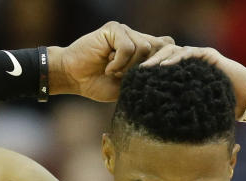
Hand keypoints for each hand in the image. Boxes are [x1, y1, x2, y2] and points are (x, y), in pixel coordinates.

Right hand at [51, 22, 173, 101]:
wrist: (74, 78)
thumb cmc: (98, 83)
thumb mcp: (129, 86)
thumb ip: (146, 78)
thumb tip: (166, 73)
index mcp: (142, 51)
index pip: (168, 46)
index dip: (171, 58)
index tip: (168, 74)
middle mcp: (136, 37)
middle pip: (160, 48)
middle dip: (146, 68)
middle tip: (126, 78)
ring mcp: (125, 31)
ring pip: (144, 48)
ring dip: (128, 66)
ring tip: (114, 71)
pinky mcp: (114, 29)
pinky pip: (127, 47)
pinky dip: (118, 63)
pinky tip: (107, 66)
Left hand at [142, 45, 245, 119]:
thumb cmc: (222, 108)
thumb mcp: (195, 111)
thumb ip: (180, 113)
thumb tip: (158, 132)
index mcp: (185, 73)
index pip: (162, 67)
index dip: (148, 73)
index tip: (134, 83)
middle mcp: (190, 62)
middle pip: (164, 56)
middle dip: (149, 63)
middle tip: (136, 73)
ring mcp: (199, 56)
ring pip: (173, 51)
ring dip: (159, 58)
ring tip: (147, 68)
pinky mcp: (208, 55)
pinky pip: (189, 53)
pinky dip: (176, 58)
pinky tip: (164, 65)